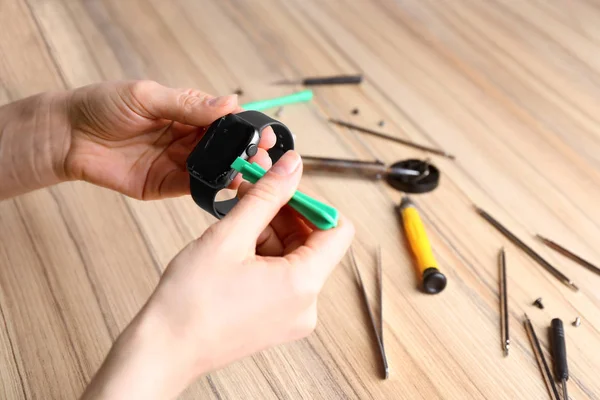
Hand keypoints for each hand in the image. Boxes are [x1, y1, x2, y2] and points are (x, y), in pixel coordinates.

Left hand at [65, 80, 274, 199]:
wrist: (67, 137)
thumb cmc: (102, 106)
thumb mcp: (146, 96)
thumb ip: (188, 104)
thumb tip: (228, 102)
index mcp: (186, 112)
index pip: (224, 120)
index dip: (245, 127)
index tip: (264, 133)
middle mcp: (187, 139)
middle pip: (225, 148)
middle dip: (247, 152)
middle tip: (265, 157)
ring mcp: (178, 163)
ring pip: (216, 169)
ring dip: (235, 171)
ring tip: (253, 172)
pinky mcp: (167, 185)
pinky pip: (196, 187)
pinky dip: (214, 187)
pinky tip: (229, 184)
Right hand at [80, 151, 354, 399]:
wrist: (165, 349)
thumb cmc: (190, 303)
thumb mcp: (230, 236)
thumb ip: (266, 196)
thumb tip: (291, 167)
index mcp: (303, 284)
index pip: (337, 229)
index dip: (311, 203)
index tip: (283, 190)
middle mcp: (306, 304)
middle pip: (314, 242)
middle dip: (284, 214)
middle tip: (252, 196)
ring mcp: (292, 314)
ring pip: (295, 257)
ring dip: (270, 232)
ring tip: (235, 224)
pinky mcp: (277, 319)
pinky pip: (282, 276)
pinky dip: (264, 255)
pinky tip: (236, 247)